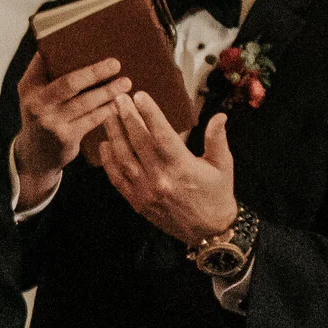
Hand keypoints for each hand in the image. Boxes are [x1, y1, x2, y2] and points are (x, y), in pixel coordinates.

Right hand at [12, 53, 132, 210]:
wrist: (35, 155)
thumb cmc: (42, 116)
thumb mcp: (34, 94)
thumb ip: (45, 72)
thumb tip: (66, 43)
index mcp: (29, 87)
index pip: (44, 62)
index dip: (64, 50)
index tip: (90, 40)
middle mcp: (36, 104)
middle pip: (70, 82)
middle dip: (95, 72)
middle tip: (116, 64)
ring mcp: (50, 122)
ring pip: (85, 102)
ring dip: (108, 91)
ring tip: (125, 83)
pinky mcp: (65, 137)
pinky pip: (92, 120)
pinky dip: (107, 110)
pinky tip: (119, 103)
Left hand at [90, 93, 238, 248]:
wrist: (209, 232)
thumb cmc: (217, 194)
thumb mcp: (223, 166)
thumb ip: (217, 140)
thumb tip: (219, 115)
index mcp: (182, 167)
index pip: (162, 135)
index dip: (150, 114)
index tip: (140, 95)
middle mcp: (160, 178)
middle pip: (138, 142)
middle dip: (127, 117)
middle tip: (118, 98)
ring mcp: (145, 191)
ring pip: (123, 158)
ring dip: (114, 134)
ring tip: (108, 115)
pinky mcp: (136, 201)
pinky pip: (117, 179)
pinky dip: (108, 161)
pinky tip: (104, 144)